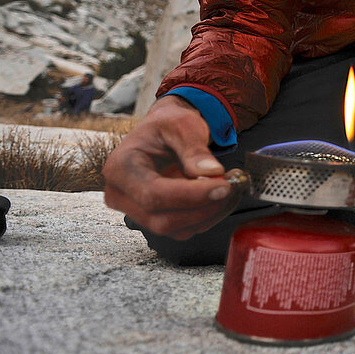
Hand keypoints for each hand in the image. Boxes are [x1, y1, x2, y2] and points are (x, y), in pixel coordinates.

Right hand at [102, 96, 242, 239]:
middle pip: (162, 219)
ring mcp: (135, 211)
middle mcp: (121, 195)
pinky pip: (183, 229)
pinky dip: (207, 216)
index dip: (191, 196)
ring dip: (210, 214)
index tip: (224, 186)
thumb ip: (195, 149)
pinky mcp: (154, 219)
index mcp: (121, 168)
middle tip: (233, 186)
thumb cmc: (168, 124)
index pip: (153, 194)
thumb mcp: (182, 124)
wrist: (164, 132)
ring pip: (174, 229)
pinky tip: (221, 196)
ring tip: (231, 186)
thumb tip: (212, 174)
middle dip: (203, 208)